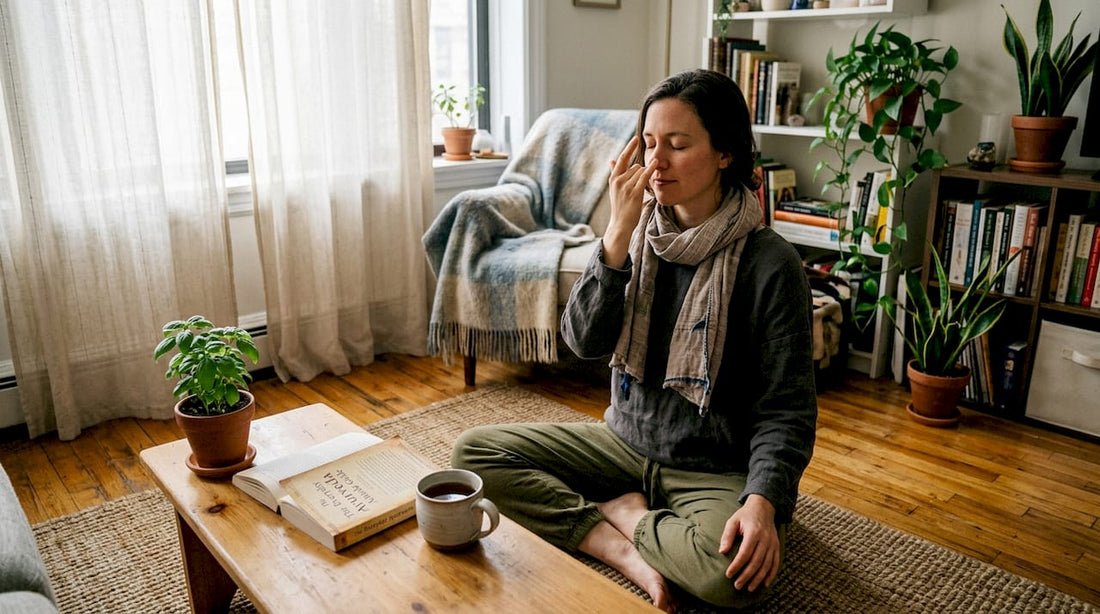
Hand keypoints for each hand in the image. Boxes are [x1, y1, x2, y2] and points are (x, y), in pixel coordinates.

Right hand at [601, 136, 656, 268]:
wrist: (620, 225)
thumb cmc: (620, 206)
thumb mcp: (614, 188)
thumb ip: (615, 172)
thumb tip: (611, 159)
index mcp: (613, 179)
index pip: (622, 159)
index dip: (630, 148)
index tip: (637, 138)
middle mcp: (618, 181)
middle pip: (636, 167)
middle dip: (640, 174)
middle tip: (637, 189)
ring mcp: (625, 186)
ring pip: (641, 173)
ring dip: (644, 180)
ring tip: (638, 194)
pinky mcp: (634, 193)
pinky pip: (644, 177)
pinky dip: (651, 169)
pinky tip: (656, 163)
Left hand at [718, 494, 779, 592]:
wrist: (763, 508)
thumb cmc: (745, 516)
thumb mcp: (733, 521)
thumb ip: (727, 536)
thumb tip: (722, 552)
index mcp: (754, 532)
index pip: (745, 553)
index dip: (737, 565)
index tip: (728, 574)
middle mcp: (765, 539)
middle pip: (756, 562)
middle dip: (746, 576)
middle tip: (737, 585)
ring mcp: (773, 544)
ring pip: (766, 565)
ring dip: (758, 579)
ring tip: (748, 588)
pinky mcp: (777, 547)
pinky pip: (775, 563)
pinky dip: (771, 575)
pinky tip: (765, 584)